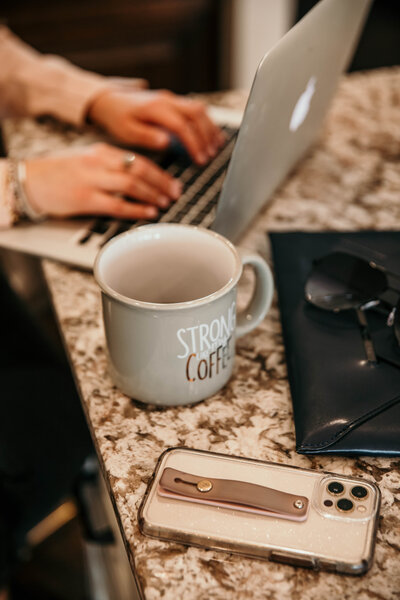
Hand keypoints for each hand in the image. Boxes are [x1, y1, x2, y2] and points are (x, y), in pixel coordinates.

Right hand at [24, 143, 181, 219]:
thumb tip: (140, 177)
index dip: (160, 172)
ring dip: (153, 194)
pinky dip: (137, 209)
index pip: (138, 159)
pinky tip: (149, 212)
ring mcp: (92, 180)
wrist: (31, 181)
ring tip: (165, 203)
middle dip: (162, 183)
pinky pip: (117, 204)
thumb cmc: (60, 173)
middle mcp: (99, 163)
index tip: (173, 182)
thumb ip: (112, 166)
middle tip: (176, 193)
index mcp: (102, 152)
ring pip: (132, 184)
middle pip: (139, 170)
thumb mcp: (88, 161)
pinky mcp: (85, 198)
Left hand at [87, 89, 225, 164]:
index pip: (182, 126)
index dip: (194, 143)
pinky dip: (206, 122)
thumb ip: (146, 137)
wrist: (109, 100)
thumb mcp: (126, 131)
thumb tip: (166, 142)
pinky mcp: (173, 101)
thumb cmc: (117, 118)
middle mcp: (166, 100)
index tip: (200, 159)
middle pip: (196, 114)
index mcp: (156, 108)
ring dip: (210, 128)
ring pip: (199, 109)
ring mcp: (171, 98)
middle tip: (210, 155)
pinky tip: (211, 135)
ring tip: (216, 147)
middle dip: (206, 136)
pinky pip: (195, 108)